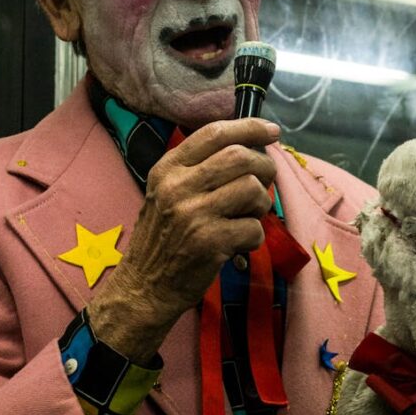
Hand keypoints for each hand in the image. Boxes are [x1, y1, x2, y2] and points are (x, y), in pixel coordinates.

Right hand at [87, 118, 279, 362]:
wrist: (144, 287)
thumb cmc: (162, 239)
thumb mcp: (166, 194)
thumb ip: (198, 170)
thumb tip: (249, 148)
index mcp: (167, 169)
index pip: (214, 133)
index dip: (250, 127)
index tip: (271, 131)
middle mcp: (178, 186)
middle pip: (240, 157)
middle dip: (264, 166)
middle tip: (265, 181)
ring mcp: (193, 214)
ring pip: (252, 189)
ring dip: (261, 204)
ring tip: (248, 217)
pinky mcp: (209, 242)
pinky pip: (254, 228)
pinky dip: (255, 237)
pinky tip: (239, 244)